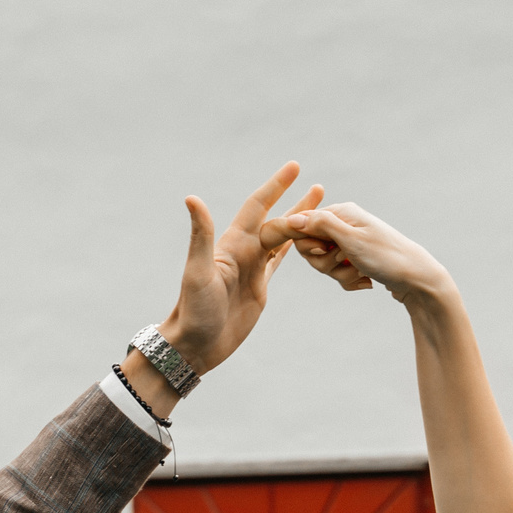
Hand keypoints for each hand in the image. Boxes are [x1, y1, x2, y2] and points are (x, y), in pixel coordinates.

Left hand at [157, 162, 324, 375]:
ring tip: (320, 210)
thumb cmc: (193, 311)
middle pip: (277, 221)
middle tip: (320, 188)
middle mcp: (244, 252)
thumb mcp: (198, 272)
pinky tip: (306, 243)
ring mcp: (252, 269)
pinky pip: (281, 262)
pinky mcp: (259, 288)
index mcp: (233, 244)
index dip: (276, 186)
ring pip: (282, 240)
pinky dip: (296, 250)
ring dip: (299, 224)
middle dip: (297, 203)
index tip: (294, 167)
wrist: (194, 344)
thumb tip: (192, 198)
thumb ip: (201, 235)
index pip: (258, 207)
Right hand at [259, 203, 453, 305]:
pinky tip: (366, 281)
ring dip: (341, 275)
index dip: (309, 246)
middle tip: (347, 262)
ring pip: (325, 265)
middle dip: (326, 263)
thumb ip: (321, 226)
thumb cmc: (387, 256)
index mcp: (342, 212)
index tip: (326, 251)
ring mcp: (351, 243)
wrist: (418, 280)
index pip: (302, 227)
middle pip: (312, 248)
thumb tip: (291, 218)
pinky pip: (339, 274)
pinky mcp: (357, 260)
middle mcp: (345, 224)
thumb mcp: (351, 240)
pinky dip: (350, 281)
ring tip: (361, 273)